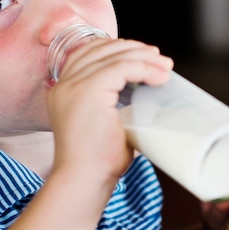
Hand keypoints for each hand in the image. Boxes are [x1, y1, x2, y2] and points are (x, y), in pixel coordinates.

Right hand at [48, 37, 172, 183]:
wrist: (83, 181)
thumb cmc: (96, 163)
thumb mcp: (105, 125)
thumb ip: (115, 105)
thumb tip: (144, 97)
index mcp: (64, 90)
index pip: (89, 54)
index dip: (117, 49)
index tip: (144, 57)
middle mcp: (64, 83)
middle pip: (100, 48)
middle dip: (134, 49)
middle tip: (159, 59)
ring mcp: (74, 85)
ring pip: (113, 55)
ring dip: (144, 57)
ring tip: (164, 66)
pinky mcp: (89, 90)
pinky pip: (122, 67)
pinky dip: (144, 68)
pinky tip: (159, 76)